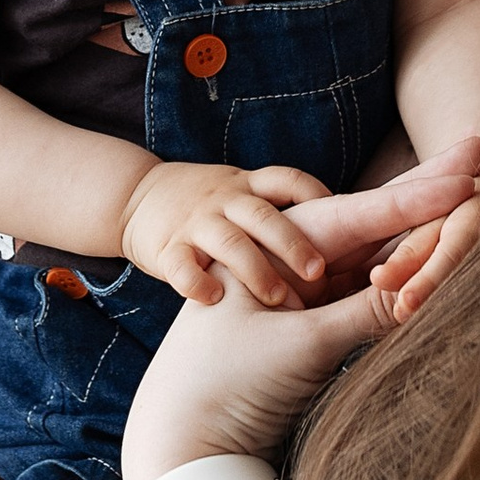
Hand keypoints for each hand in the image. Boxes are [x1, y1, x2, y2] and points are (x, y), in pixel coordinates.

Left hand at [120, 144, 479, 479]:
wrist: (180, 442)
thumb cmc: (225, 388)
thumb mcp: (302, 349)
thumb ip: (364, 315)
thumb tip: (425, 291)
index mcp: (275, 247)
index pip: (360, 217)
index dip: (418, 200)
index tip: (465, 178)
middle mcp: (290, 260)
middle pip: (370, 226)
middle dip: (425, 196)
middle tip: (477, 154)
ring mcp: (301, 293)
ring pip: (373, 260)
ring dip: (419, 236)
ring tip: (470, 193)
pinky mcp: (307, 327)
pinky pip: (363, 296)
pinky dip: (399, 282)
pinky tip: (437, 255)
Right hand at [120, 157, 332, 308]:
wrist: (134, 198)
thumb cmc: (206, 208)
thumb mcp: (241, 195)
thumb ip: (279, 214)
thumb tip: (343, 243)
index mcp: (247, 187)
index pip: (286, 180)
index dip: (316, 195)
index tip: (345, 220)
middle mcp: (224, 201)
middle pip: (262, 216)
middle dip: (292, 243)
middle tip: (318, 272)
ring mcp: (195, 224)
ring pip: (228, 243)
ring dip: (255, 270)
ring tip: (277, 299)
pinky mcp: (167, 248)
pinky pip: (182, 266)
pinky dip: (197, 283)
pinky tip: (214, 300)